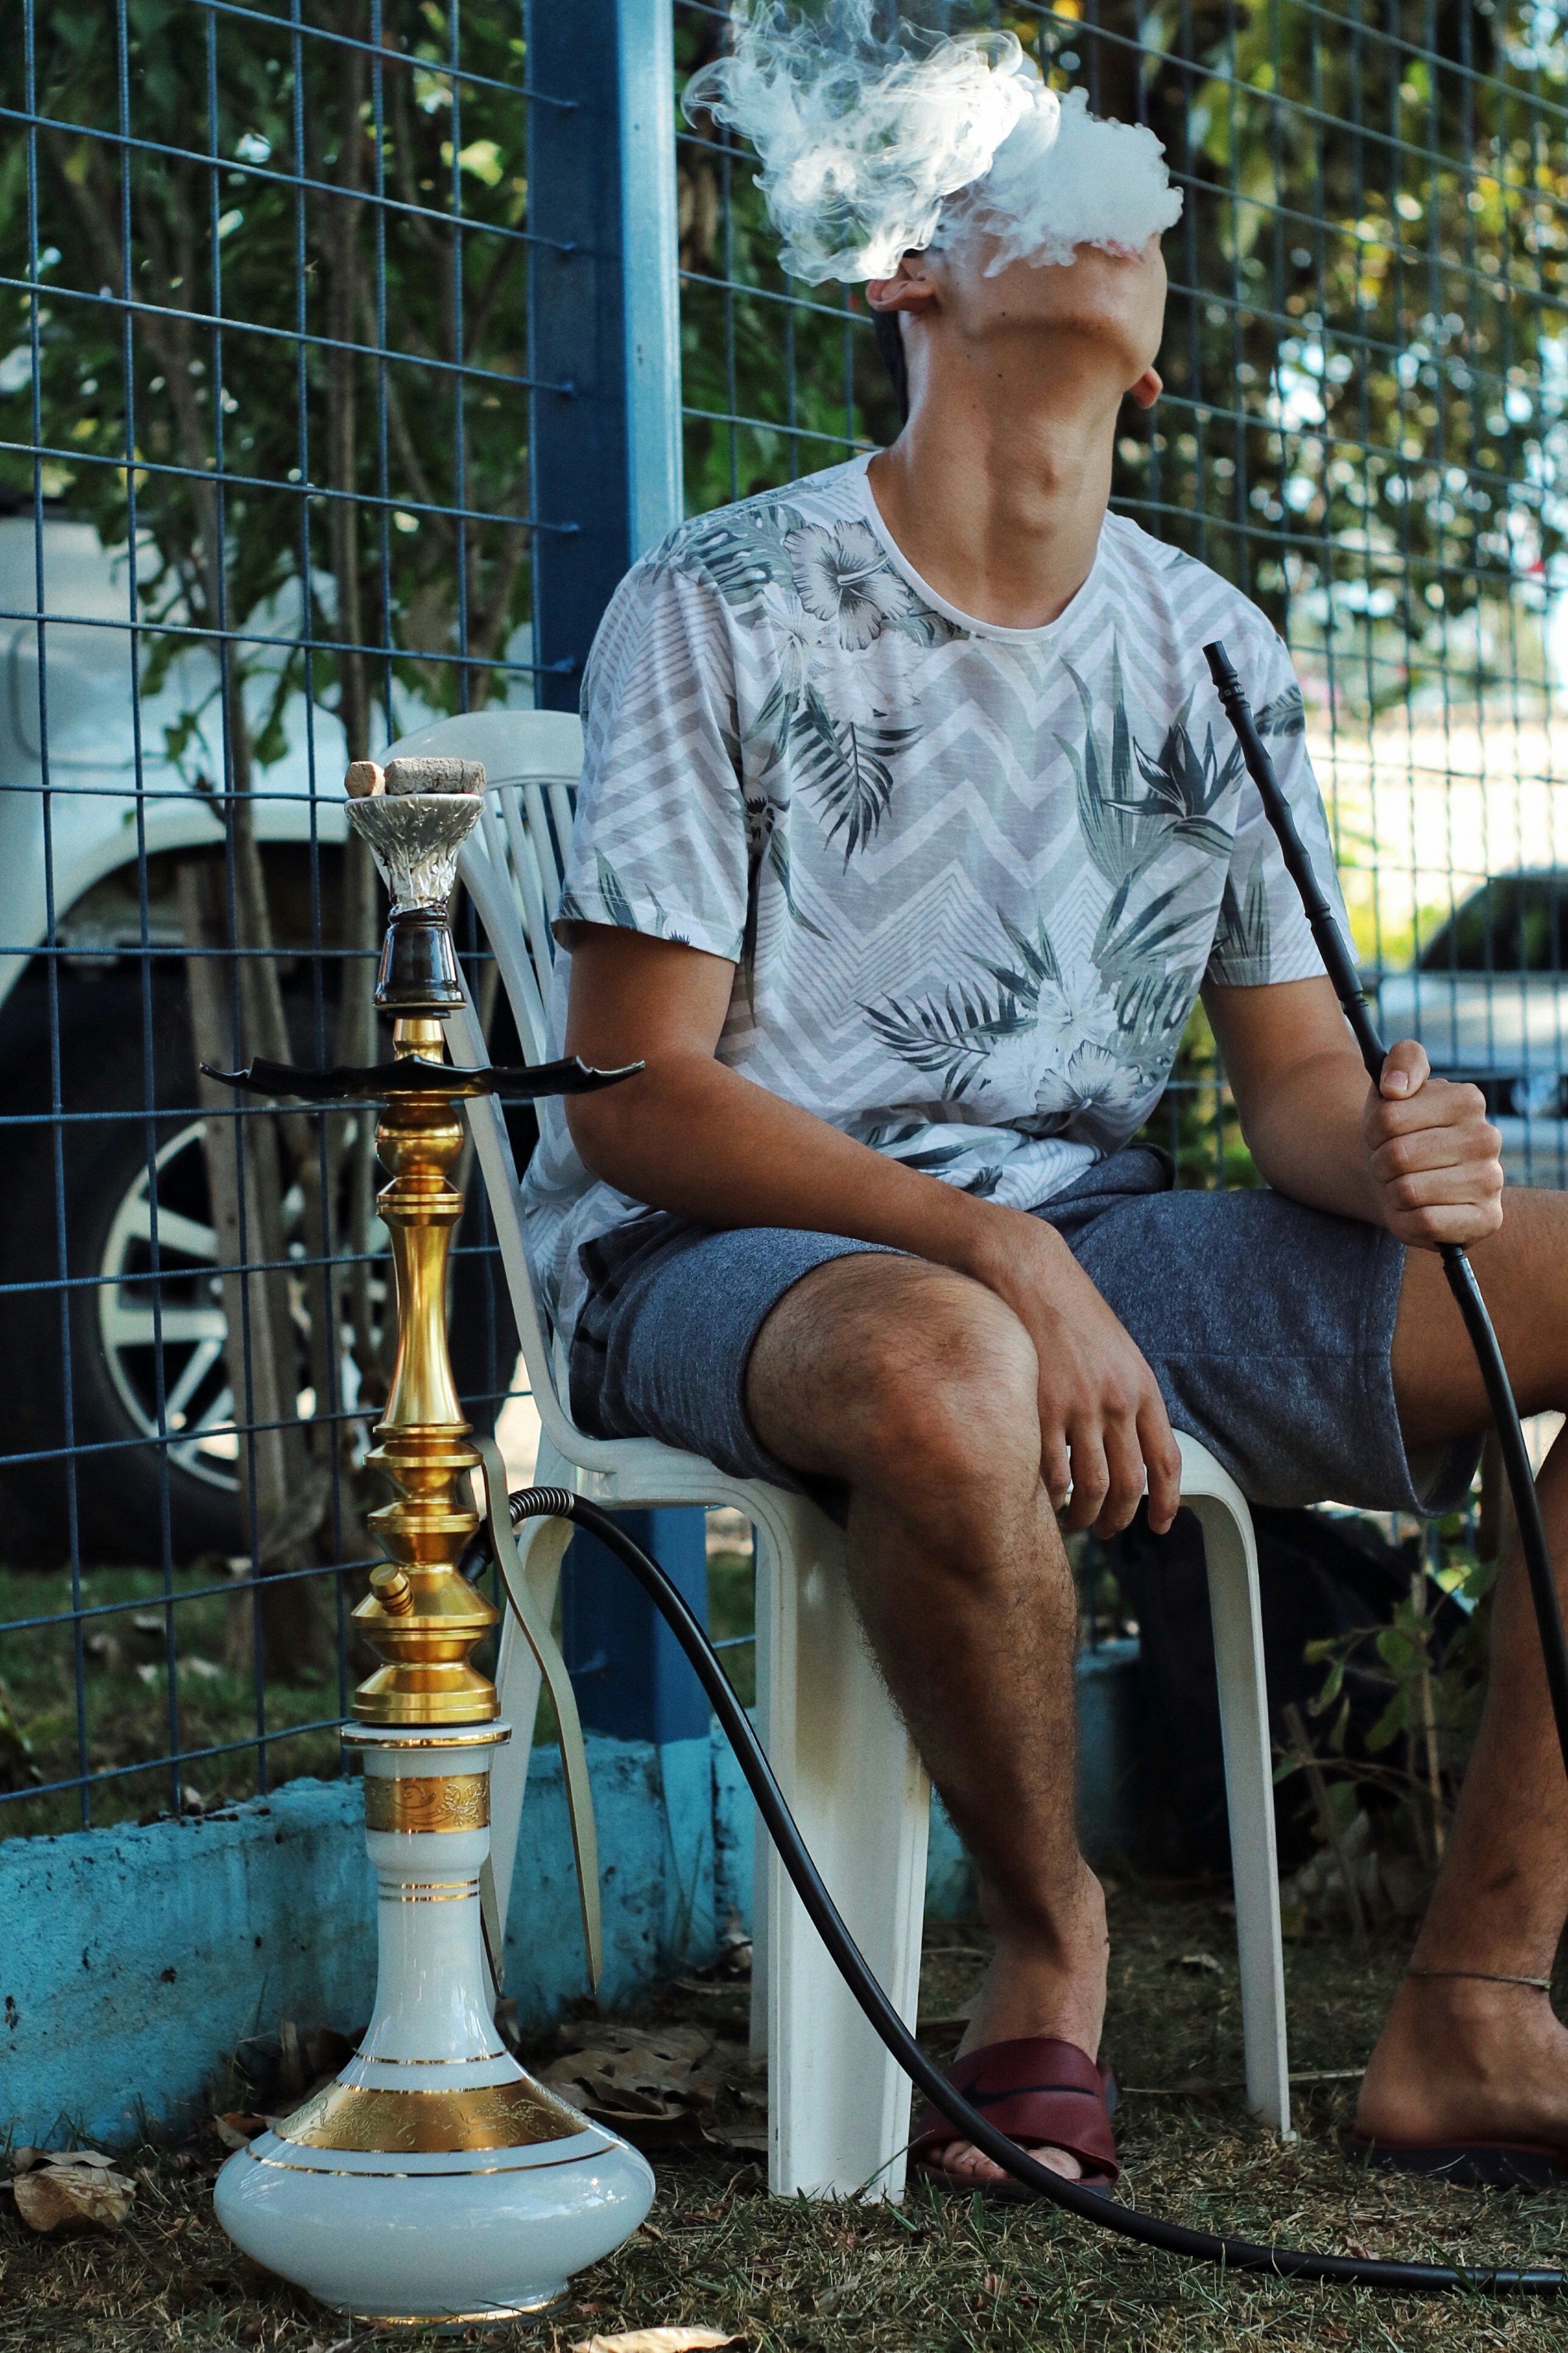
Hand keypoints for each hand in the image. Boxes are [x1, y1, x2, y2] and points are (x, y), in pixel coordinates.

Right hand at [980, 1218, 1182, 1538]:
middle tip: (1105, 1531)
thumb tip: (1128, 1443)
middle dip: (1119, 1520)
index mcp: (1142, 1388)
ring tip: (1074, 1522)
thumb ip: (1127, 1396)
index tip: (1159, 1526)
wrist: (1030, 1273)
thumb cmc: (1070, 1311)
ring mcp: (1078, 1407)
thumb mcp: (1117, 1351)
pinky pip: (1052, 1473)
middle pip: (1129, 1485)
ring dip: (1084, 1517)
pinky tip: (1044, 1500)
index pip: (1165, 1461)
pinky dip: (1050, 1497)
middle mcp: (1116, 1402)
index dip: (1166, 1503)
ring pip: (1091, 1488)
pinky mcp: (1040, 1407)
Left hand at [1363, 1038, 1503, 1248]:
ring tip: (1405, 1184)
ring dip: (1393, 1192)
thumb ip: (1400, 1060)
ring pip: (1408, 1191)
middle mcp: (1488, 1138)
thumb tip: (1395, 1088)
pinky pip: (1426, 1223)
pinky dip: (1408, 1220)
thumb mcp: (1390, 1086)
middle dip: (1381, 1163)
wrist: (1398, 1177)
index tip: (1382, 1132)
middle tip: (1392, 1163)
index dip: (1373, 1129)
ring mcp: (1492, 1180)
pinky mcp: (1488, 1219)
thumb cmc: (1396, 1130)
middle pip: (1397, 1156)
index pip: (1389, 1117)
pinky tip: (1418, 1210)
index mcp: (1467, 1100)